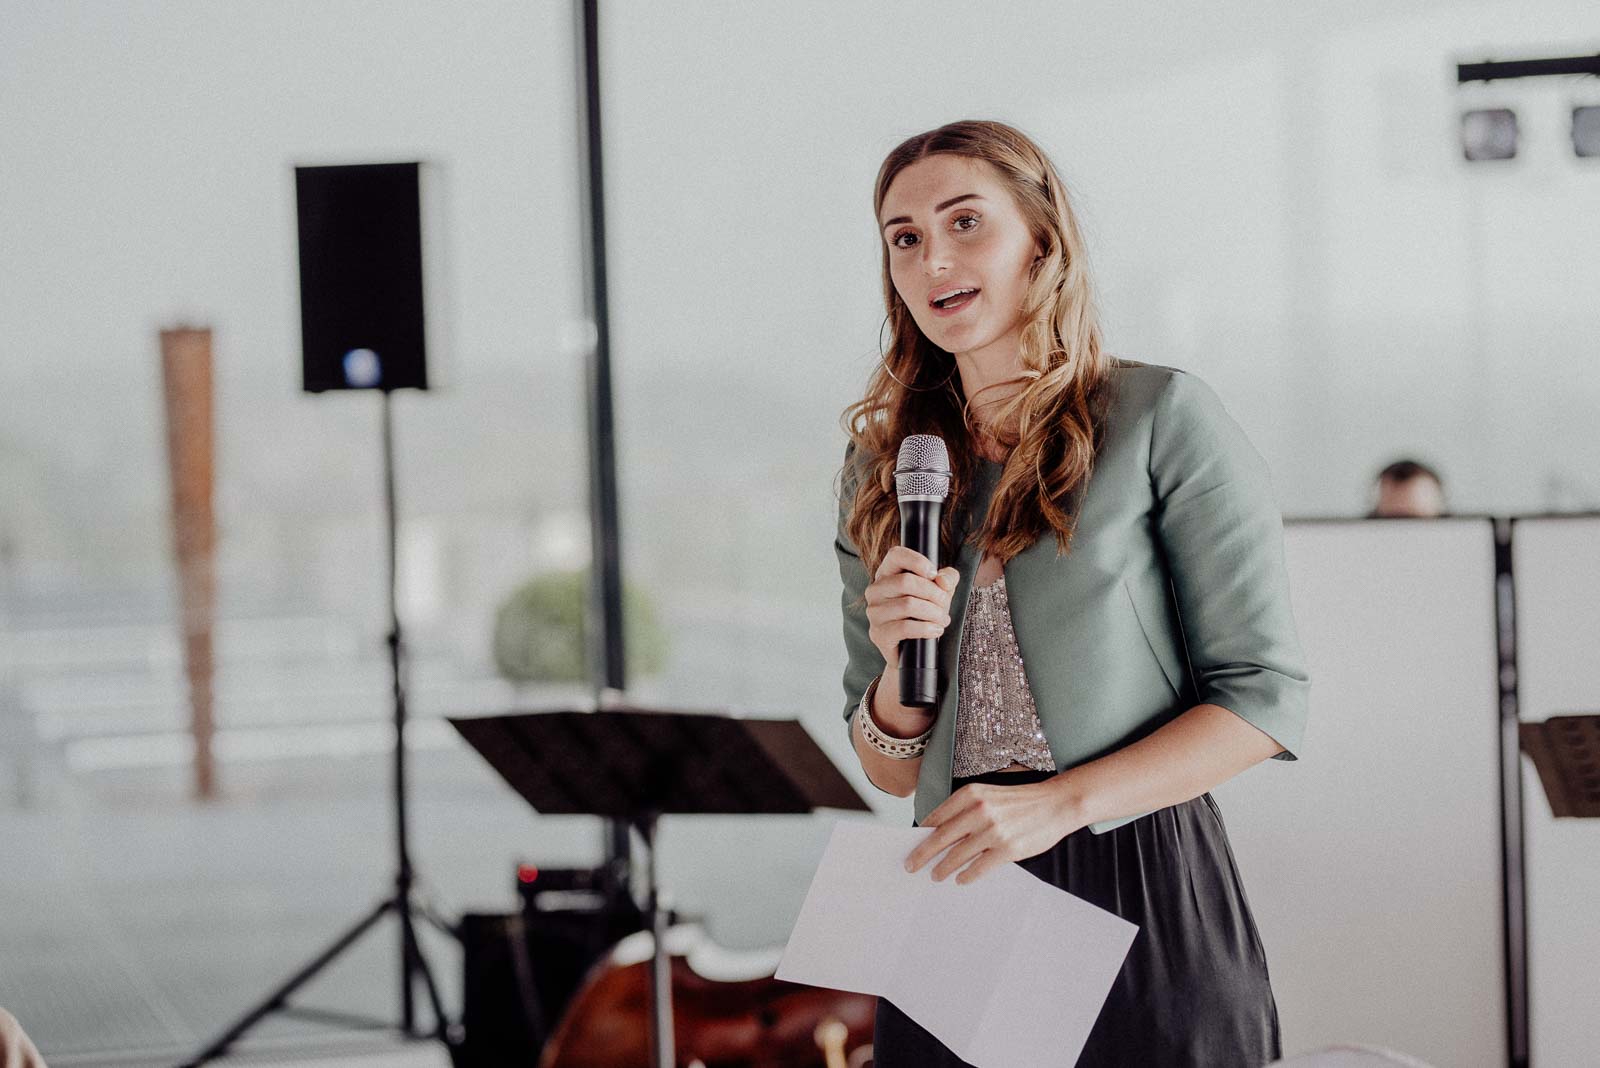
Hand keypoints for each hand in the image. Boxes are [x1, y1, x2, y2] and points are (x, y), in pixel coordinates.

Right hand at [865, 546, 958, 669]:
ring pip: (908, 605)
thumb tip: (943, 580)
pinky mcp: (878, 634)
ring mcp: (874, 613)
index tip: (934, 574)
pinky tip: (936, 630)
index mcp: (886, 574)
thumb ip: (947, 578)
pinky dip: (926, 629)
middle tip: (945, 604)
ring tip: (943, 619)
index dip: (917, 561)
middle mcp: (875, 590)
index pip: (896, 555)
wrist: (914, 649)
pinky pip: (905, 627)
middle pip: (906, 582)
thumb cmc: (924, 614)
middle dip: (933, 593)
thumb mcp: (939, 591)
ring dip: (934, 613)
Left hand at [904, 776, 1085, 884]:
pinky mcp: (1007, 849)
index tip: (910, 845)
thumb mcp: (989, 795)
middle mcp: (979, 810)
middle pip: (940, 838)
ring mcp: (993, 830)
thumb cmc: (1020, 801)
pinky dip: (966, 876)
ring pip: (957, 855)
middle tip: (910, 865)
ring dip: (942, 868)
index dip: (921, 834)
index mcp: (971, 794)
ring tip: (935, 875)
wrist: (1056, 804)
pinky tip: (960, 879)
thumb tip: (938, 832)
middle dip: (922, 854)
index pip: (937, 817)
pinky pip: (978, 868)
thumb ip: (965, 810)